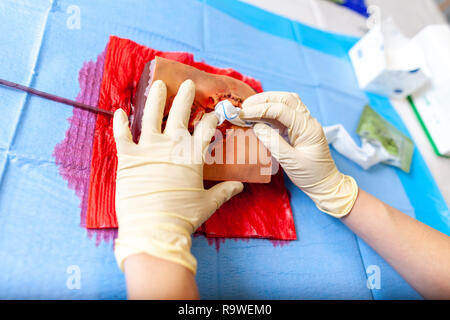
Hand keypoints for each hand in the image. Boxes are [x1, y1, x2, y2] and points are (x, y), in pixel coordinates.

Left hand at [113, 79, 242, 273]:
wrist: (154, 229)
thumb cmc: (183, 217)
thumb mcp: (208, 203)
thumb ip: (224, 191)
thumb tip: (240, 186)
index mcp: (192, 156)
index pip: (205, 129)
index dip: (211, 118)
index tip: (213, 111)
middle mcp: (172, 146)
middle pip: (180, 114)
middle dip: (186, 97)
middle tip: (188, 84)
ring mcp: (148, 149)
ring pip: (152, 116)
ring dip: (155, 99)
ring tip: (158, 85)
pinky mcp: (128, 158)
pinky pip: (122, 135)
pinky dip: (119, 122)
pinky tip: (119, 110)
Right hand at [240, 92, 357, 217]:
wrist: (324, 184)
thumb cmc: (311, 175)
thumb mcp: (290, 161)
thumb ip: (273, 142)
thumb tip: (256, 126)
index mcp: (308, 128)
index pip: (282, 110)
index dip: (260, 109)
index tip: (243, 114)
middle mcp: (307, 121)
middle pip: (285, 99)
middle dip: (263, 100)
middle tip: (244, 106)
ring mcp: (303, 123)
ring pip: (285, 102)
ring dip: (266, 102)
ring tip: (249, 108)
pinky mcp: (297, 128)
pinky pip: (284, 113)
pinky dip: (269, 112)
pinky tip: (257, 116)